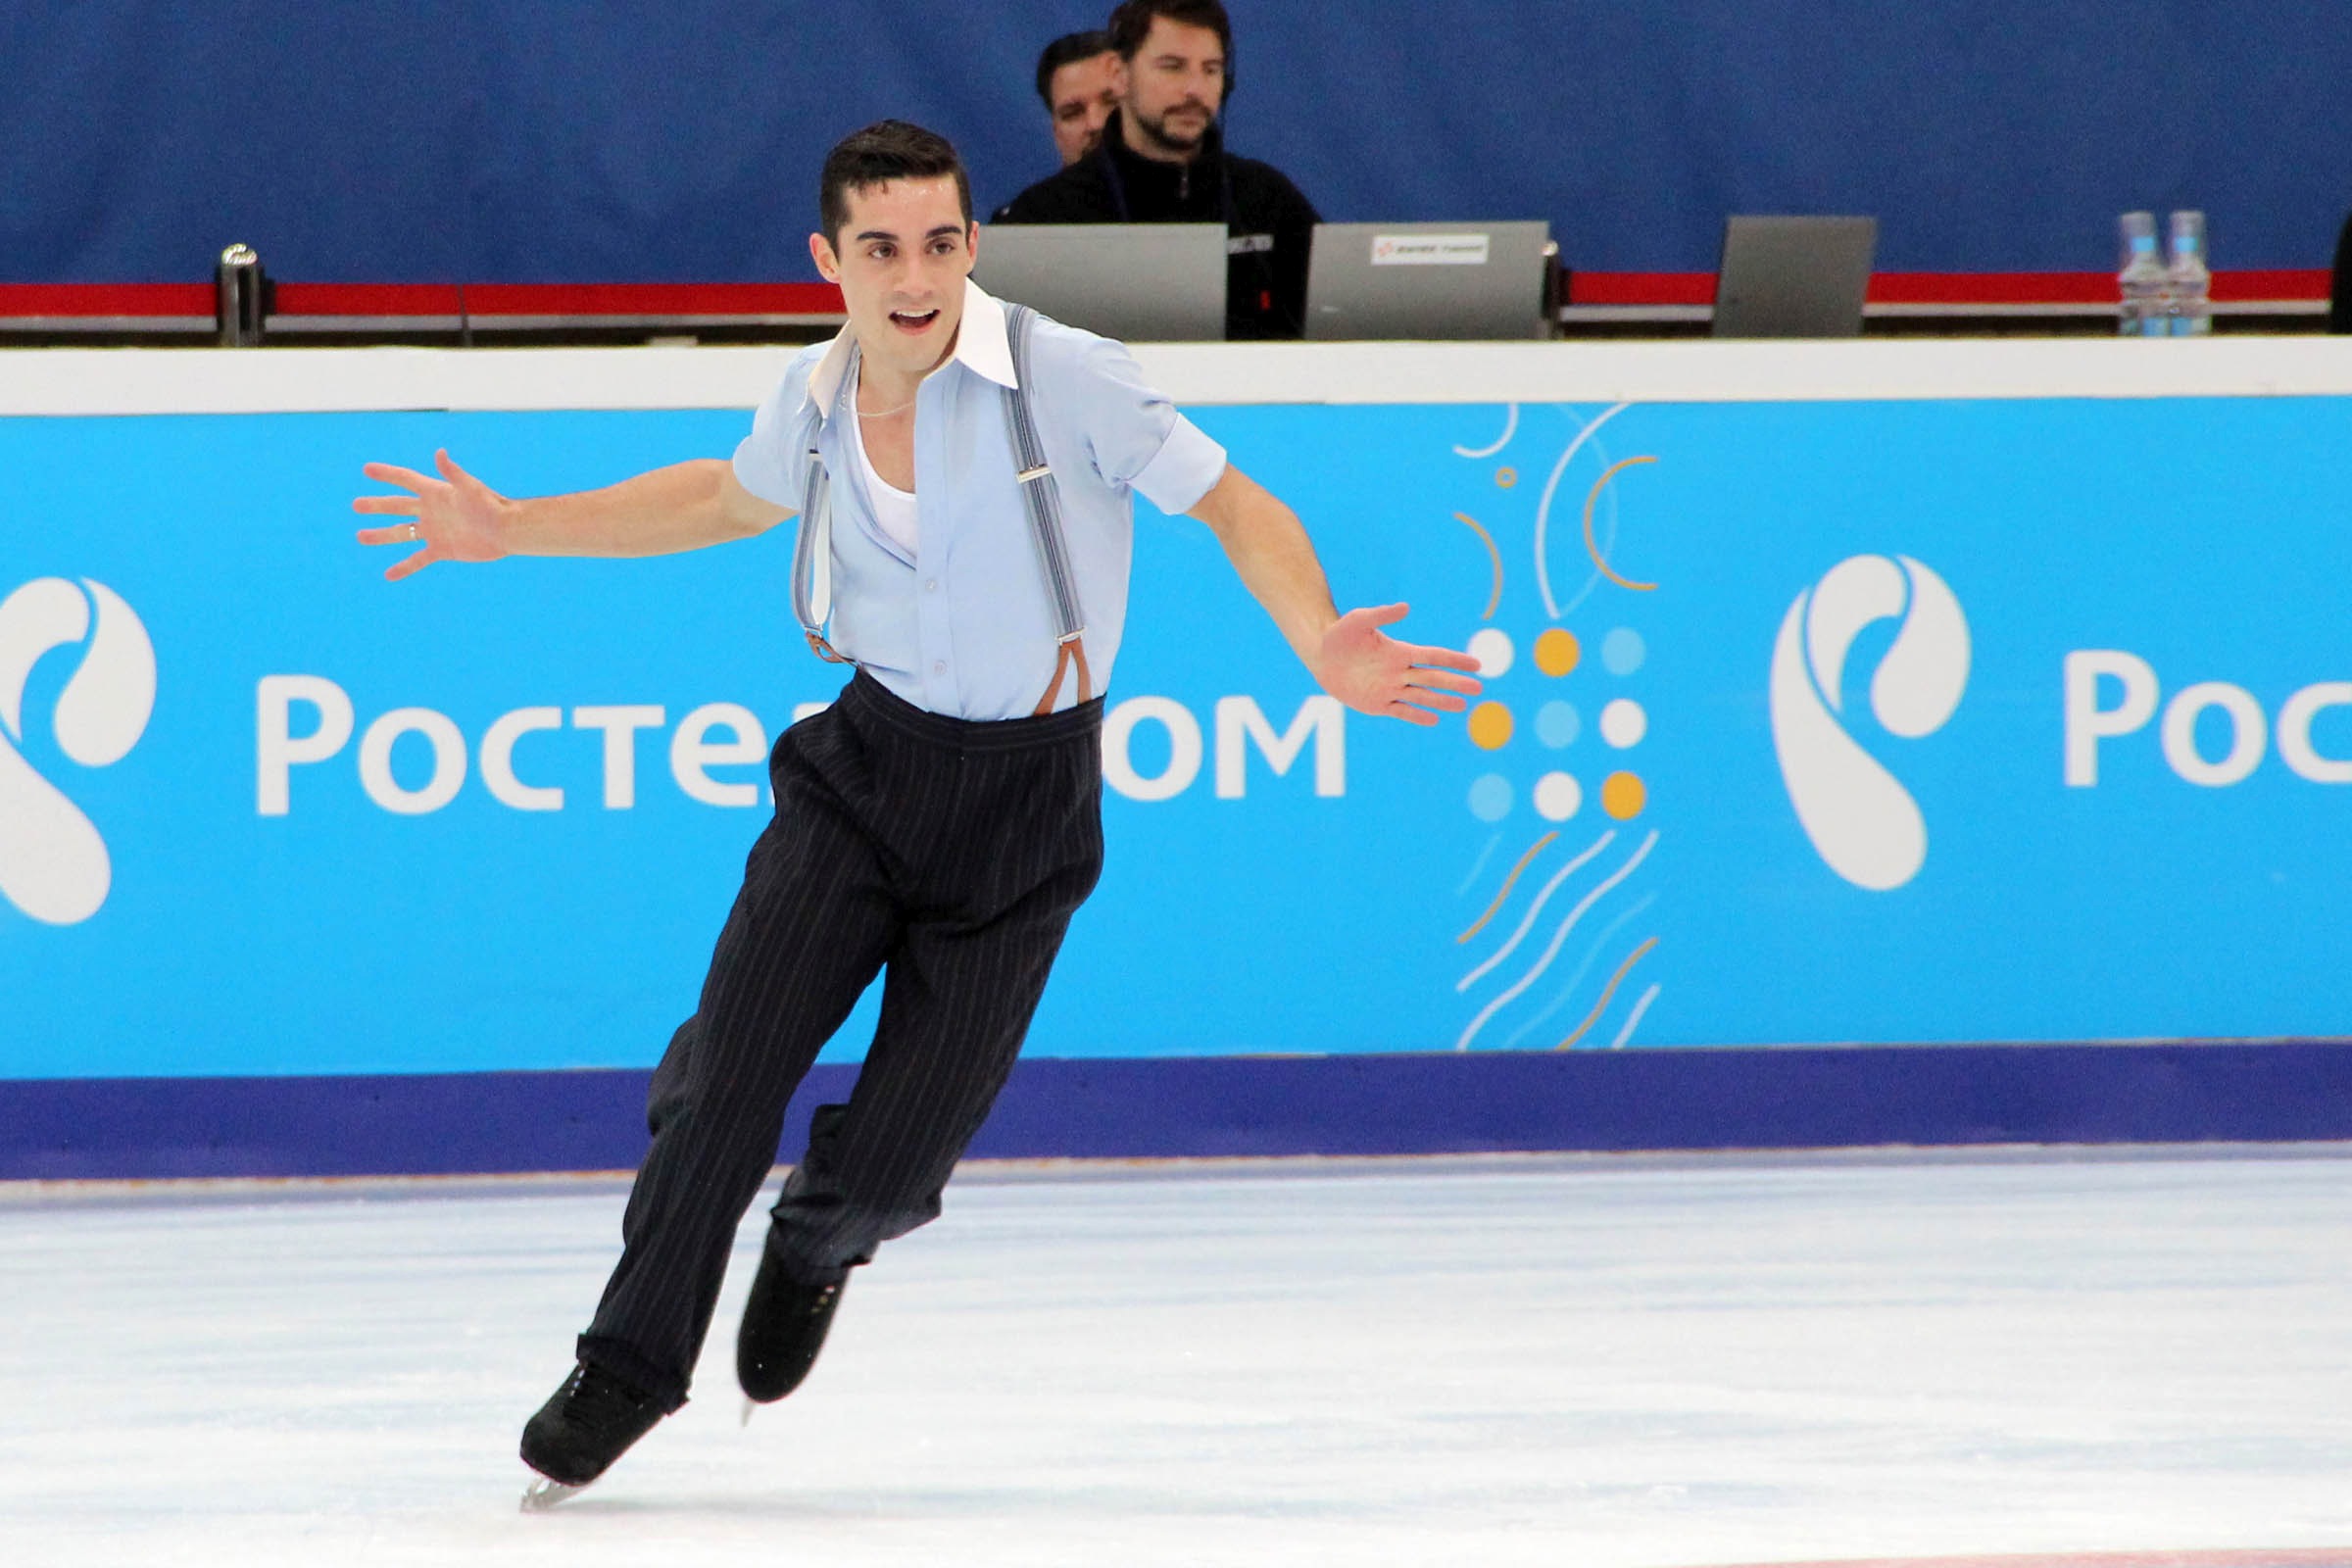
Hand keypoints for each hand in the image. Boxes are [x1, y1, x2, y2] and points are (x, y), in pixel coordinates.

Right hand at [352, 449, 512, 581]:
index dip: (387, 474)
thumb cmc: (492, 505)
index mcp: (436, 492)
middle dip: (377, 506)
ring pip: (402, 532)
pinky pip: (418, 560)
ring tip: (361, 537)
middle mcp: (432, 510)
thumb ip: (452, 472)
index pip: (406, 480)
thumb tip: (439, 453)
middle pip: (398, 506)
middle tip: (356, 505)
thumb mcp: (470, 487)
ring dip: (381, 535)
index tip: (367, 469)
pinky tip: (388, 574)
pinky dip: (404, 567)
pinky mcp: (442, 550)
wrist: (507, 532)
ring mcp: (435, 531)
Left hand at [1313, 603, 1482, 726]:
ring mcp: (1390, 689)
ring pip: (1422, 696)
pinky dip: (1417, 716)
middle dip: (1456, 683)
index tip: (1477, 664)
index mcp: (1400, 651)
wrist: (1321, 655)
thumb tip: (1406, 607)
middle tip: (1479, 688)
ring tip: (1463, 706)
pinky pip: (1401, 711)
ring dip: (1442, 701)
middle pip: (1433, 678)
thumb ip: (1382, 614)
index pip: (1434, 656)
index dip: (1455, 660)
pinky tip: (1434, 720)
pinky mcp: (1377, 704)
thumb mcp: (1358, 620)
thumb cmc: (1340, 634)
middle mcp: (1399, 671)